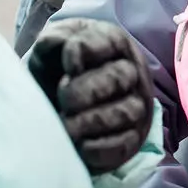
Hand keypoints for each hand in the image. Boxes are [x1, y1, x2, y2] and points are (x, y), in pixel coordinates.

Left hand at [26, 18, 154, 174]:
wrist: (55, 108)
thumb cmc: (56, 73)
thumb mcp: (51, 50)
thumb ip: (55, 39)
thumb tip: (60, 43)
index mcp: (115, 46)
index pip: (109, 41)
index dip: (82, 52)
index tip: (65, 67)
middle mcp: (133, 74)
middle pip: (120, 77)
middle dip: (85, 90)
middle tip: (63, 99)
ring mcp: (136, 108)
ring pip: (126, 112)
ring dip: (89, 121)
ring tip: (66, 125)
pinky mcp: (131, 140)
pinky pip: (123, 145)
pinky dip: (98, 148)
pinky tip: (78, 145)